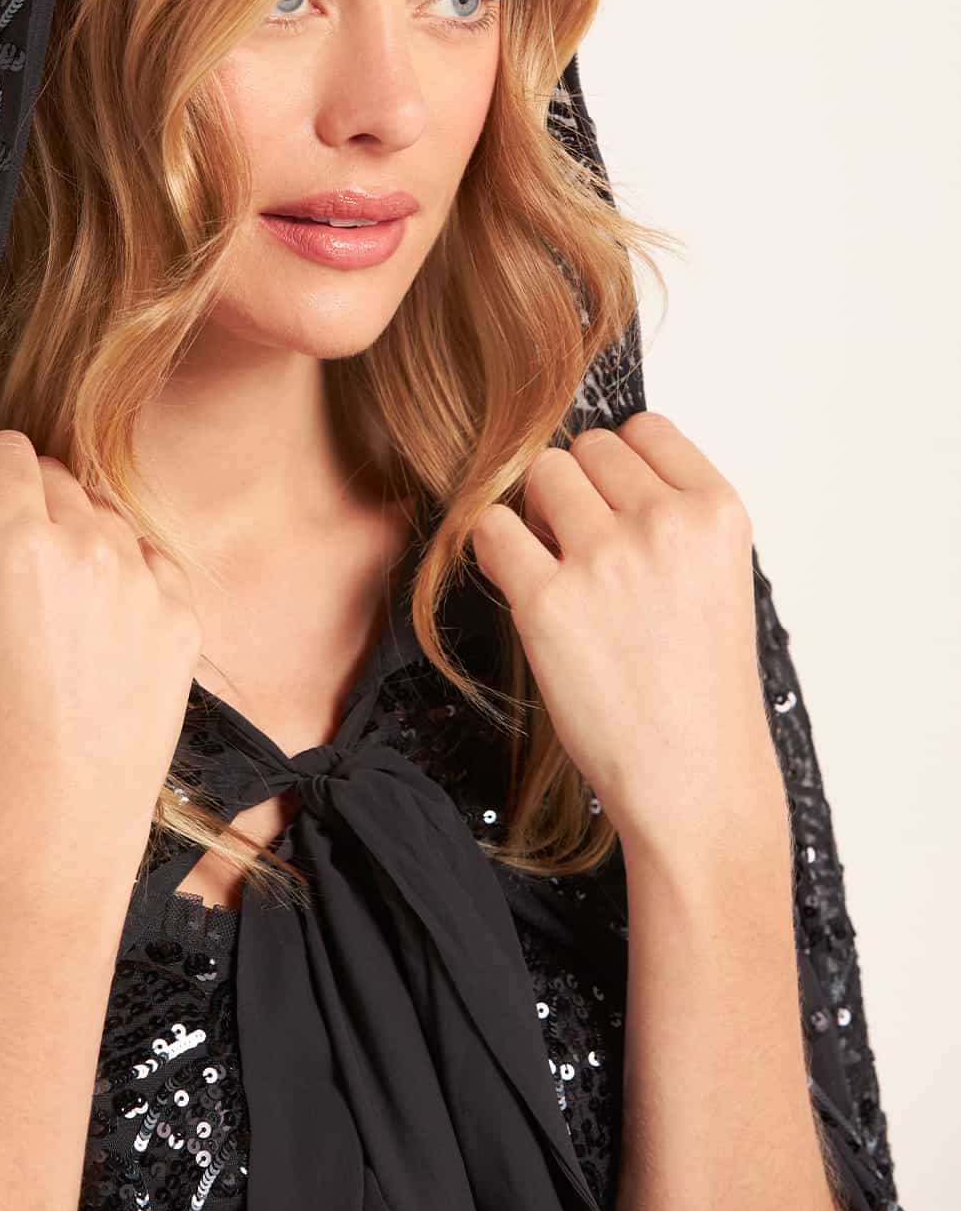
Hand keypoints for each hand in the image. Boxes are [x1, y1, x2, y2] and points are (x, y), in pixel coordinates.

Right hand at [0, 430, 201, 884]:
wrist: (62, 825)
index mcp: (20, 546)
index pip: (5, 452)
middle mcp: (95, 549)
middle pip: (55, 476)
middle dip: (22, 502)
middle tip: (0, 572)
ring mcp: (148, 580)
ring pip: (105, 516)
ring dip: (75, 537)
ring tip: (48, 616)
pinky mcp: (183, 615)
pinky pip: (149, 561)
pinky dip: (122, 577)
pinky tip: (93, 636)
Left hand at [470, 411, 785, 851]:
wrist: (694, 780)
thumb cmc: (701, 688)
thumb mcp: (716, 577)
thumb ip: (668, 515)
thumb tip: (586, 466)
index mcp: (717, 512)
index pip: (644, 430)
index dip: (619, 466)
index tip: (617, 507)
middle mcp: (665, 524)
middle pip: (585, 449)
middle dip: (576, 489)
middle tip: (585, 549)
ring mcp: (605, 559)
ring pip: (540, 476)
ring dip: (537, 514)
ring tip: (559, 570)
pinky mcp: (548, 601)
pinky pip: (492, 529)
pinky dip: (495, 549)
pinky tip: (521, 584)